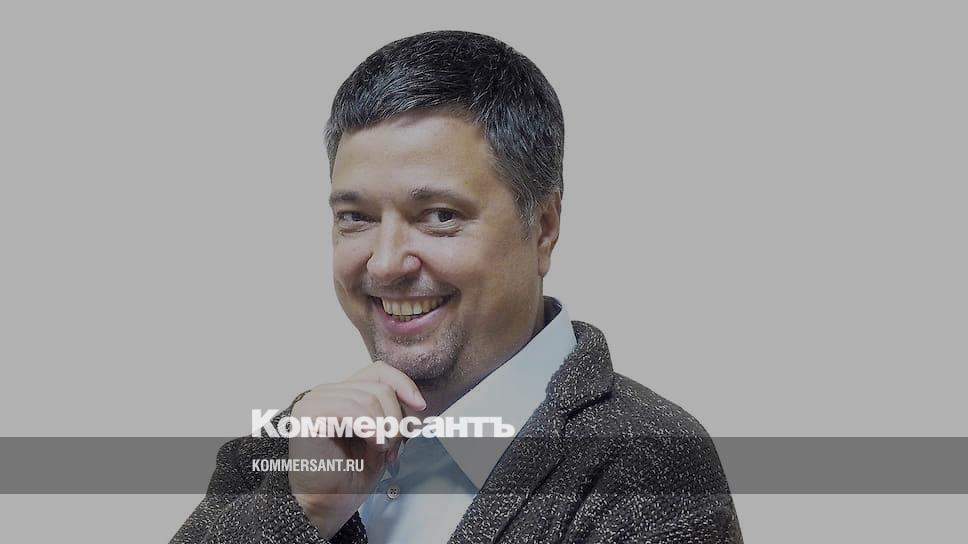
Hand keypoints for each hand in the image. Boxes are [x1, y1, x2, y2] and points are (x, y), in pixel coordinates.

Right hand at [288, 361, 425, 538]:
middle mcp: (328, 392)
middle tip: (392, 448)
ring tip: (380, 451)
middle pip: (379, 387)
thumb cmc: (351, 475)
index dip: (403, 384)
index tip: (420, 407)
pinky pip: (351, 409)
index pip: (379, 371)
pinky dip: (370, 428)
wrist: (326, 504)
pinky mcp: (308, 414)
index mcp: (344, 394)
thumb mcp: (383, 438)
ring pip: (369, 398)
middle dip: (396, 420)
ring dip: (385, 429)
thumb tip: (417, 403)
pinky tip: (372, 445)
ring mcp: (316, 400)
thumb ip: (395, 414)